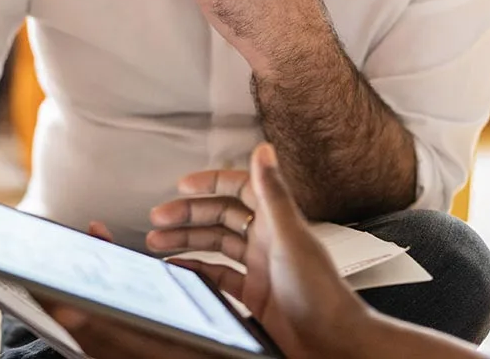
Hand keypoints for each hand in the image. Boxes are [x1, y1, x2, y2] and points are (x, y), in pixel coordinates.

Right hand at [49, 145, 376, 358]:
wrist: (332, 343)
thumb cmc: (320, 293)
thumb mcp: (290, 237)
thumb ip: (273, 193)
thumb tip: (264, 149)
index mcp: (276, 221)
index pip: (239, 189)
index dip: (212, 182)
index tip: (183, 184)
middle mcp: (267, 240)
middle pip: (221, 217)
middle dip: (189, 214)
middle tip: (158, 217)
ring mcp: (260, 268)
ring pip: (216, 246)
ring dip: (187, 241)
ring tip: (156, 242)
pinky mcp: (255, 296)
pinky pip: (219, 276)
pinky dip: (197, 270)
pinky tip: (179, 268)